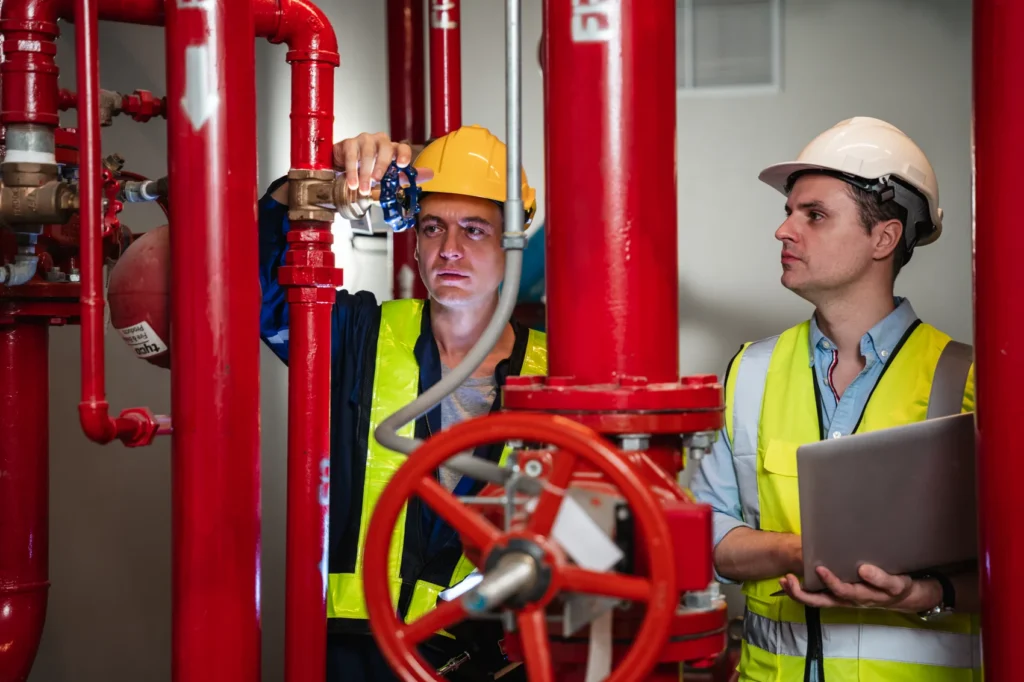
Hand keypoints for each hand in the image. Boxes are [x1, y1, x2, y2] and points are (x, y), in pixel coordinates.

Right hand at [332, 132, 413, 195]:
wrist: (347, 171)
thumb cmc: (370, 172)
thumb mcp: (389, 178)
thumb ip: (407, 177)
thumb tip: (430, 174)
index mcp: (392, 150)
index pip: (402, 147)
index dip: (404, 154)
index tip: (402, 164)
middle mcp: (380, 142)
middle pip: (385, 148)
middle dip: (381, 166)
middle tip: (376, 180)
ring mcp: (365, 140)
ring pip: (367, 152)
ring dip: (364, 173)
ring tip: (362, 188)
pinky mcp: (349, 143)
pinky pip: (351, 154)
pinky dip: (351, 170)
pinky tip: (352, 182)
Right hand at [779, 564, 940, 611]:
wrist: (916, 594)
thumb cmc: (880, 583)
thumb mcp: (858, 577)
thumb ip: (840, 567)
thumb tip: (817, 548)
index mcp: (843, 596)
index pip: (815, 598)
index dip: (797, 593)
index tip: (784, 580)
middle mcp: (855, 599)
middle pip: (827, 600)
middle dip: (807, 593)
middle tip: (791, 579)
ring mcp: (874, 595)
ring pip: (853, 594)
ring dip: (836, 584)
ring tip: (822, 569)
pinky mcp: (895, 589)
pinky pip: (885, 584)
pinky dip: (874, 577)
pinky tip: (863, 569)